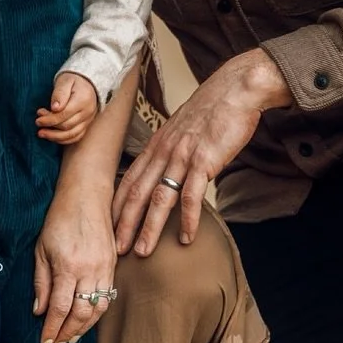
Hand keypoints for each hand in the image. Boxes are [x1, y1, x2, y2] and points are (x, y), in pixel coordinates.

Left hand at [32, 181, 118, 342]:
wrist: (86, 196)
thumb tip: (39, 311)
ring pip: (98, 308)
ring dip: (84, 327)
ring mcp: (105, 268)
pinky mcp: (113, 265)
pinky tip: (87, 319)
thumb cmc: (59, 219)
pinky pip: (108, 296)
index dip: (52, 329)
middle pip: (81, 313)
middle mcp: (89, 269)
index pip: (60, 307)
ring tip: (71, 338)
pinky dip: (97, 312)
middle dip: (68, 333)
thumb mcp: (41, 248)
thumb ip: (41, 281)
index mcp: (68, 265)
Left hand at [35, 72, 97, 145]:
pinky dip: (63, 139)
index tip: (38, 118)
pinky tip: (52, 136)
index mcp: (83, 100)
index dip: (49, 119)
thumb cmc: (74, 80)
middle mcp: (88, 112)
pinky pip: (76, 137)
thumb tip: (54, 108)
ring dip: (55, 137)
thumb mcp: (65, 81)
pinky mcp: (86, 125)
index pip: (64, 115)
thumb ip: (59, 93)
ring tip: (42, 133)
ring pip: (72, 135)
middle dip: (50, 127)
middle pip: (67, 127)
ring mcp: (88, 120)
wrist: (88, 82)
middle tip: (38, 122)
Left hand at [112, 48, 290, 256]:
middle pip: (136, 193)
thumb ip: (170, 150)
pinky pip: (191, 196)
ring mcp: (182, 157)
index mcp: (156, 145)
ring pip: (159, 199)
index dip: (116, 207)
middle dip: (123, 224)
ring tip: (142, 252)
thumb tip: (167, 171)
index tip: (108, 228)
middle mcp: (163, 152)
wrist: (234, 90)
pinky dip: (188, 220)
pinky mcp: (203, 161)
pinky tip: (186, 239)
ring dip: (149, 228)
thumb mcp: (181, 128)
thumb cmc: (212, 110)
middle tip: (114, 250)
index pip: (129, 180)